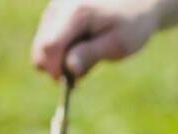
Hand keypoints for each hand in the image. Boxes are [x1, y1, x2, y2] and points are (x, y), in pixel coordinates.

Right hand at [32, 0, 158, 79]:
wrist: (136, 0)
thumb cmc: (131, 23)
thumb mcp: (117, 44)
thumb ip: (91, 55)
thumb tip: (68, 70)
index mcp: (76, 14)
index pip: (50, 46)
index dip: (55, 69)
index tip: (70, 82)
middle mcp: (59, 8)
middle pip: (41, 48)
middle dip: (56, 67)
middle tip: (81, 74)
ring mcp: (54, 9)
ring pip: (42, 46)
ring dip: (61, 60)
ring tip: (87, 57)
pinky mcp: (55, 14)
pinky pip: (48, 40)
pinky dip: (63, 51)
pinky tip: (82, 49)